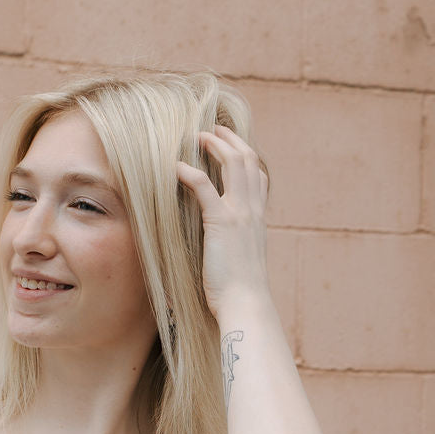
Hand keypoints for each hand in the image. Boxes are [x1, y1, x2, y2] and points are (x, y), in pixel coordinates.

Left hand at [176, 125, 271, 317]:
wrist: (245, 303)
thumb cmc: (240, 292)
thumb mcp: (242, 261)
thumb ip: (236, 245)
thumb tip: (223, 248)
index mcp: (258, 219)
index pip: (259, 176)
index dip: (246, 156)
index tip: (231, 147)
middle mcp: (253, 210)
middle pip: (248, 160)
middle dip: (230, 139)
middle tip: (212, 129)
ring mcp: (240, 213)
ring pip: (233, 163)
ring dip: (215, 144)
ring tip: (198, 136)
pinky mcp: (221, 222)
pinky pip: (204, 187)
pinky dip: (190, 172)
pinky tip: (176, 166)